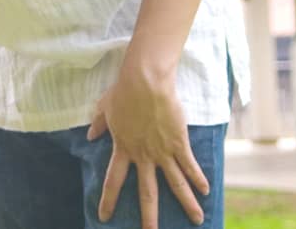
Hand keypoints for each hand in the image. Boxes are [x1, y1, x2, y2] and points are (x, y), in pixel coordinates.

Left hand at [86, 65, 207, 228]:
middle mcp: (143, 155)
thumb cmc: (123, 91)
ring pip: (176, 184)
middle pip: (147, 192)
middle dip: (149, 216)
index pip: (113, 180)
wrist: (145, 81)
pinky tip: (206, 191)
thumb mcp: (104, 108)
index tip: (104, 217)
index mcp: (123, 148)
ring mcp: (162, 151)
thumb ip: (98, 124)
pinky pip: (190, 165)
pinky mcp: (178, 142)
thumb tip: (89, 135)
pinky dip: (198, 179)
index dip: (108, 200)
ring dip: (187, 204)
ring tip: (197, 220)